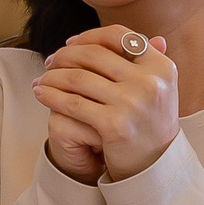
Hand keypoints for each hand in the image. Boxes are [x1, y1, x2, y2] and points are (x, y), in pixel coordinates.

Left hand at [31, 27, 179, 184]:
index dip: (90, 36)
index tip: (70, 44)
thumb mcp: (156, 88)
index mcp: (162, 67)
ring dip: (53, 76)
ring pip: (78, 78)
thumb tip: (107, 37)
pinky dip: (52, 96)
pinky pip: (73, 104)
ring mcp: (133, 103)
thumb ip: (137, 60)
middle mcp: (150, 82)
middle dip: (65, 56)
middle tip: (50, 62)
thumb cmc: (150, 124)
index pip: (119, 36)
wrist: (154, 168)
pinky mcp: (114, 125)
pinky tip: (41, 94)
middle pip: (94, 55)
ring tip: (42, 79)